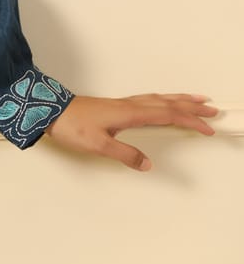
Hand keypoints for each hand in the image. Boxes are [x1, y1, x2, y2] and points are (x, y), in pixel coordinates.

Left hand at [45, 93, 218, 170]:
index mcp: (130, 113)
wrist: (50, 111)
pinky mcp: (117, 106)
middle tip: (213, 110)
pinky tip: (164, 103)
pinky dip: (164, 100)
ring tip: (197, 100)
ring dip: (180, 100)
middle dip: (192, 107)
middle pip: (168, 104)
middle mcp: (130, 105)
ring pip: (159, 99)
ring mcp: (123, 104)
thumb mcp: (98, 145)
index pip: (168, 115)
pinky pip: (149, 99)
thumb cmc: (72, 126)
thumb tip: (147, 164)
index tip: (207, 127)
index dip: (190, 121)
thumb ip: (125, 154)